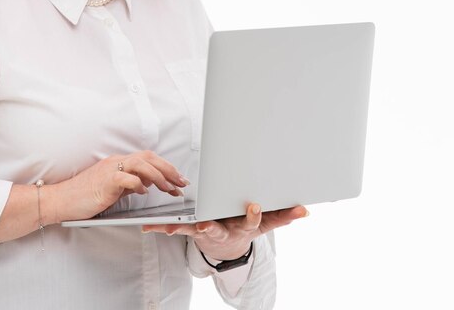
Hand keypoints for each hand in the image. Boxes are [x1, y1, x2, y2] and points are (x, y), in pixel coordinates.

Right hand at [52, 151, 187, 222]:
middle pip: (149, 158)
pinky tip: (144, 192)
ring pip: (141, 164)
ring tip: (169, 188)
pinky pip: (126, 178)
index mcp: (119, 162)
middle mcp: (116, 162)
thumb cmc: (85, 196)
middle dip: (169, 169)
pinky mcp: (104, 181)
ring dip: (159, 176)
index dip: (166, 167)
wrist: (61, 200)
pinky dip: (138, 184)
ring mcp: (110, 169)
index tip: (179, 179)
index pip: (148, 159)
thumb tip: (148, 183)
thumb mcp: (113, 188)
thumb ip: (130, 183)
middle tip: (182, 182)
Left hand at [142, 203, 308, 259]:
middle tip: (205, 225)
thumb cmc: (246, 227)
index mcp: (244, 227)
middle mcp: (225, 231)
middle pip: (219, 229)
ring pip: (193, 230)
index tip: (254, 206)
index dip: (252, 214)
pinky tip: (148, 226)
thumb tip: (305, 210)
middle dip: (212, 228)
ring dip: (182, 229)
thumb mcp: (266, 224)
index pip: (251, 221)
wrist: (228, 246)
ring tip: (171, 228)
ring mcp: (207, 231)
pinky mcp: (192, 229)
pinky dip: (163, 227)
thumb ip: (284, 216)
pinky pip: (177, 227)